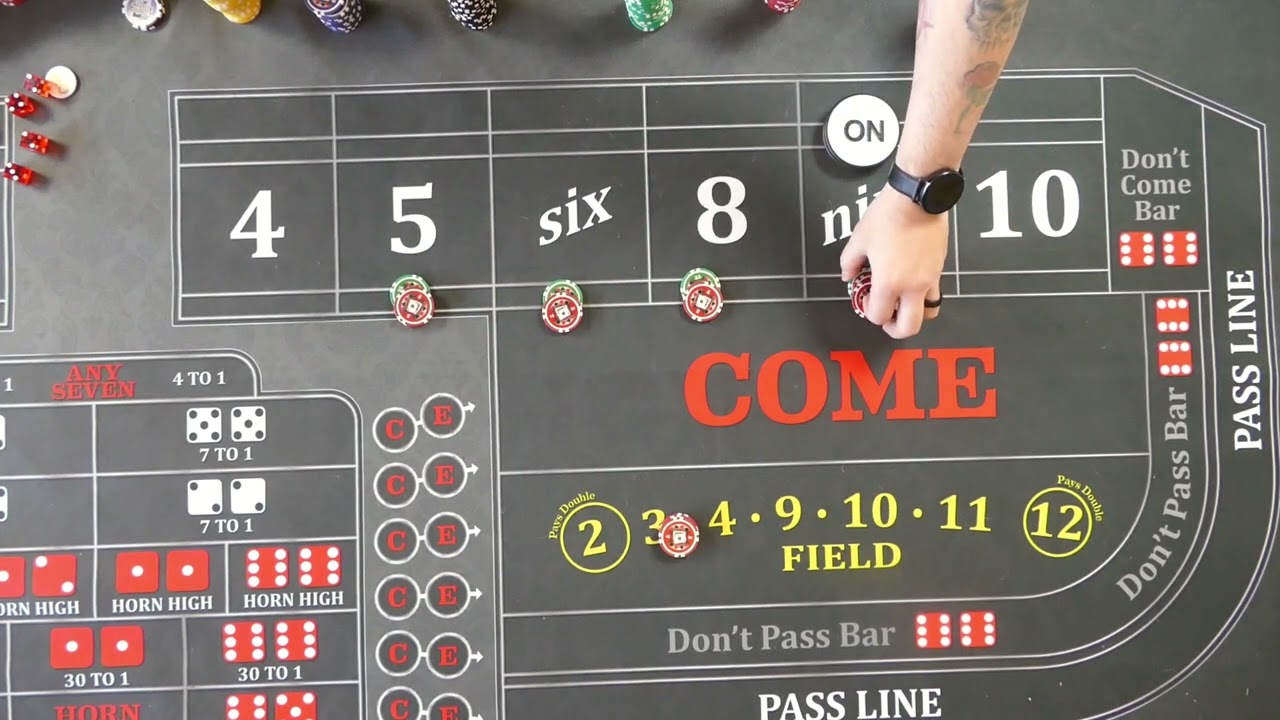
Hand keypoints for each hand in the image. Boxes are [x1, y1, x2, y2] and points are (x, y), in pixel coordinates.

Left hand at [839, 186, 948, 338]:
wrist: (918, 197)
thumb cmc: (887, 217)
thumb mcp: (859, 239)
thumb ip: (849, 262)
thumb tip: (848, 275)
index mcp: (890, 283)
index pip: (879, 317)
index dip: (869, 312)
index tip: (866, 297)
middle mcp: (913, 287)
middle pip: (910, 328)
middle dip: (895, 328)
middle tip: (887, 316)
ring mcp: (931, 278)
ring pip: (929, 312)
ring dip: (914, 313)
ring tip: (902, 301)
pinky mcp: (940, 267)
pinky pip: (934, 290)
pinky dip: (923, 293)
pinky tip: (911, 278)